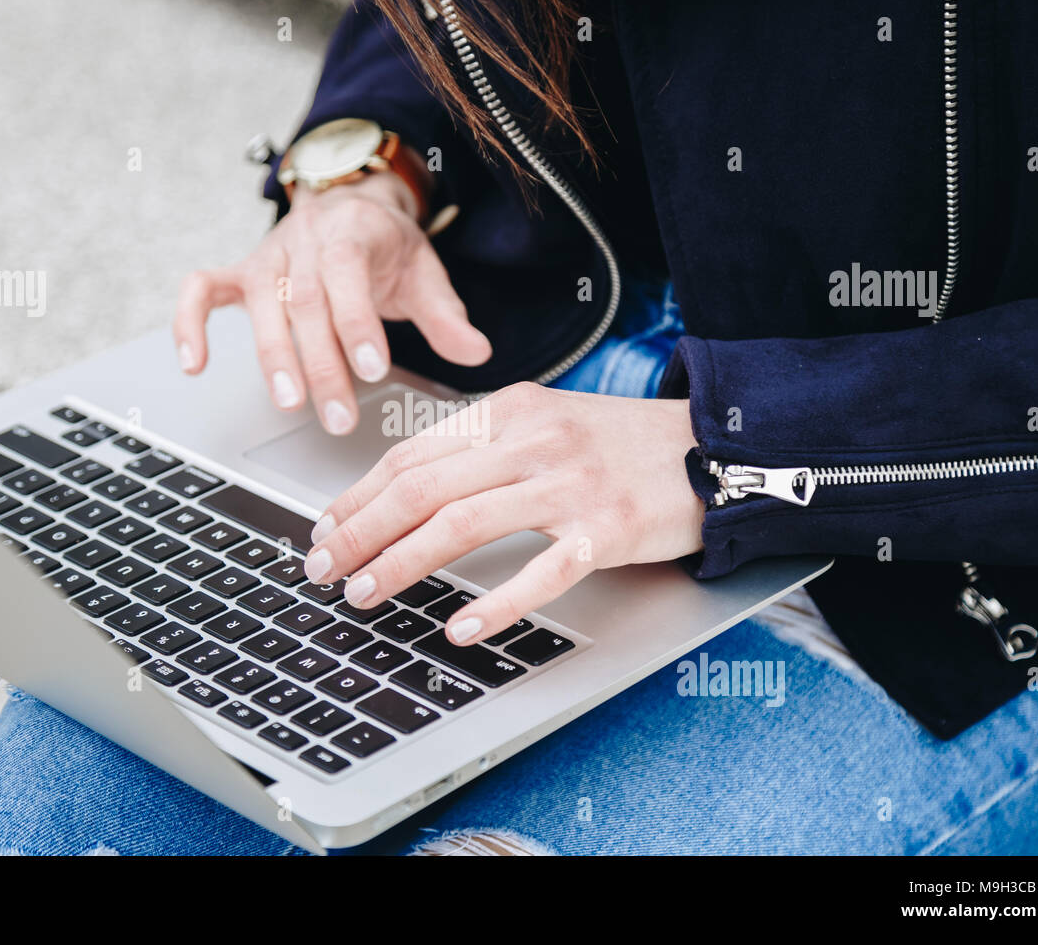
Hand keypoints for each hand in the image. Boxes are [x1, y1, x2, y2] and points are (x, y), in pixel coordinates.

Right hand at [174, 164, 491, 434]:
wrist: (348, 202)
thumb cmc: (384, 246)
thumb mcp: (424, 272)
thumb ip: (446, 316)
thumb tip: (478, 353)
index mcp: (352, 233)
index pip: (348, 275)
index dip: (357, 323)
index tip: (373, 369)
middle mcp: (304, 242)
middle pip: (306, 304)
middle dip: (322, 364)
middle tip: (340, 416)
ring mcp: (268, 257)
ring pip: (261, 305)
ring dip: (273, 358)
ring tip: (290, 403)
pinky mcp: (240, 274)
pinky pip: (201, 291)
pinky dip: (190, 324)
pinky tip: (194, 365)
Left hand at [302, 382, 705, 644]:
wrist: (713, 448)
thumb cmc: (620, 444)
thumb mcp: (546, 423)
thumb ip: (483, 448)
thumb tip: (408, 490)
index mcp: (510, 411)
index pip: (412, 454)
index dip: (359, 496)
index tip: (326, 530)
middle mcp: (533, 441)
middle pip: (423, 486)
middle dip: (360, 531)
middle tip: (325, 569)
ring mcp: (569, 485)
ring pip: (463, 522)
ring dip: (403, 562)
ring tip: (366, 594)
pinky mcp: (605, 530)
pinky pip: (540, 571)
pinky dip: (496, 603)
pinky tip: (461, 627)